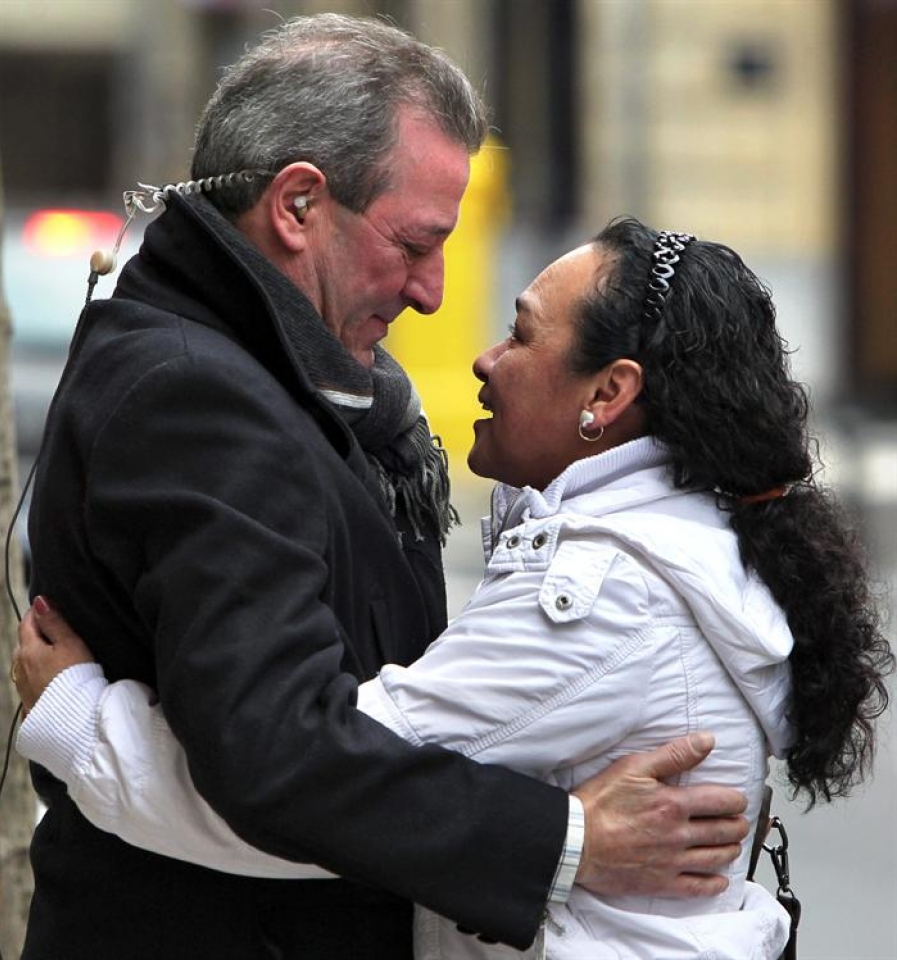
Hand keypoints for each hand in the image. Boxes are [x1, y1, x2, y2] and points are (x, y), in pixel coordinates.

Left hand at [12, 597, 96, 712]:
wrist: (73, 719)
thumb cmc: (75, 679)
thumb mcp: (70, 643)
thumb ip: (54, 622)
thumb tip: (40, 602)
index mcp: (29, 650)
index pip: (27, 623)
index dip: (37, 612)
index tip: (47, 606)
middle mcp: (20, 668)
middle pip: (23, 644)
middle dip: (35, 634)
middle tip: (52, 629)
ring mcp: (24, 687)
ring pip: (25, 664)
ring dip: (35, 655)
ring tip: (53, 654)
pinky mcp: (30, 702)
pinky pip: (30, 681)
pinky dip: (38, 674)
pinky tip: (51, 677)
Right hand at [573, 732, 748, 897]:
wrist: (576, 840)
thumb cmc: (599, 803)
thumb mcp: (633, 767)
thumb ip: (674, 754)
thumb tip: (706, 741)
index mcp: (674, 804)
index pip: (722, 802)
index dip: (736, 799)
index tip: (736, 799)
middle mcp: (678, 835)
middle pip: (725, 831)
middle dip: (737, 824)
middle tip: (737, 820)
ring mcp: (672, 862)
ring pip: (716, 858)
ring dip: (730, 850)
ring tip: (731, 844)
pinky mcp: (661, 883)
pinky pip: (698, 887)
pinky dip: (714, 883)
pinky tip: (718, 879)